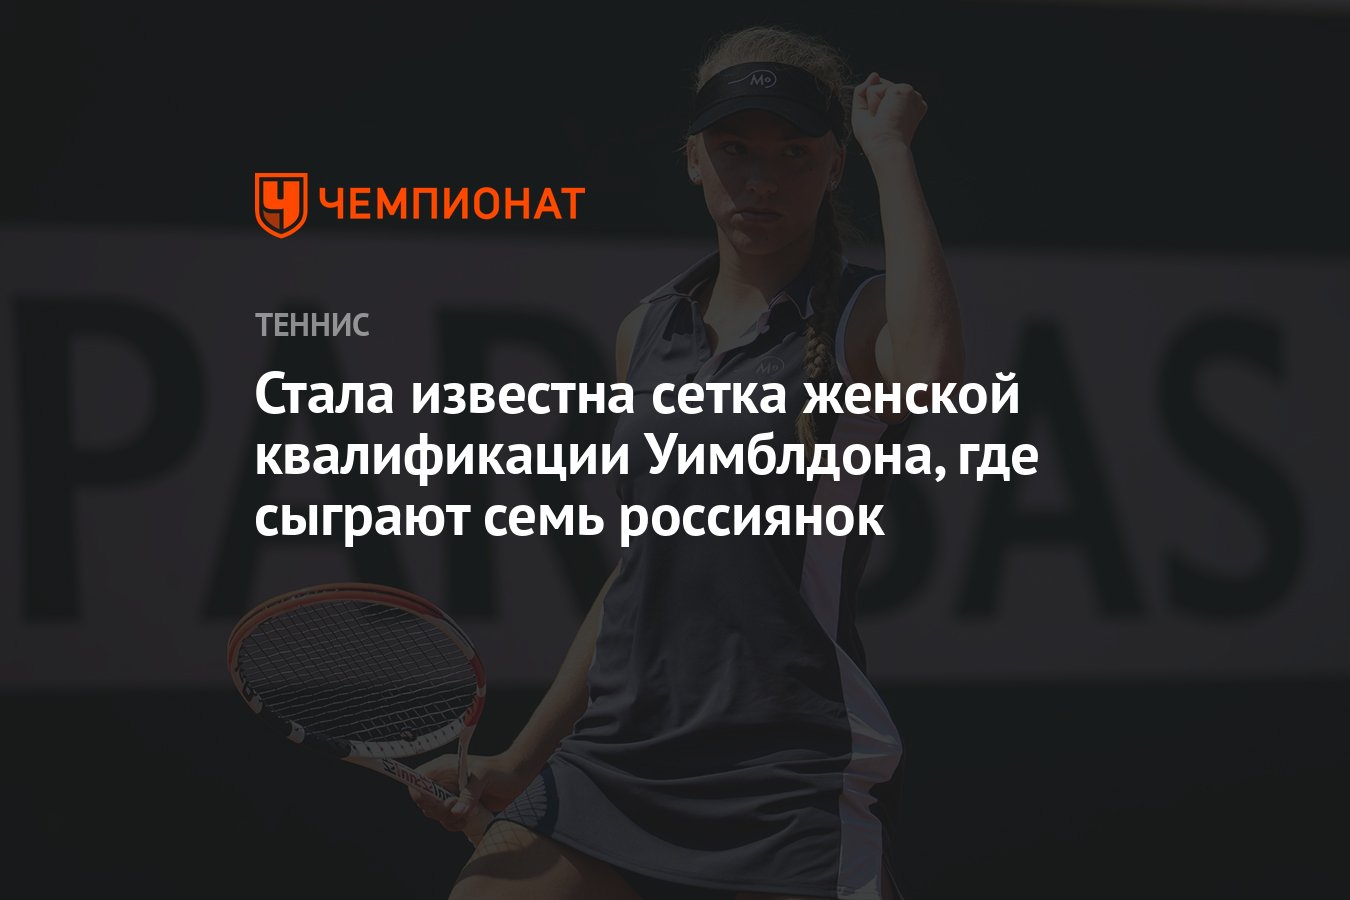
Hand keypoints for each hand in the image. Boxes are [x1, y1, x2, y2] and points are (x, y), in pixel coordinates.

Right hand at [409, 751, 536, 832]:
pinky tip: (467, 821)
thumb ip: (469, 794)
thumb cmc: (502, 771)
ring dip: (448, 820)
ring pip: (435, 813)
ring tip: (467, 815)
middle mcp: (443, 780)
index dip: (420, 794)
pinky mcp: (459, 807)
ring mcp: (450, 794)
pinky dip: (453, 824)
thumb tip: (457, 812)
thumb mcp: (484, 777)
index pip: (417, 779)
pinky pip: (447, 820)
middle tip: (456, 810)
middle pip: (424, 801)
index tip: (436, 803)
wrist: (518, 779)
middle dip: (438, 810)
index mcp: (444, 767)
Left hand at [852, 72, 926, 156]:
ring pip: (877, 87)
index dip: (874, 109)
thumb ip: (864, 91)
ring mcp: (911, 95)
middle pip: (879, 89)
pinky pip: (876, 88)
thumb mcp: (864, 113)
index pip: (882, 96)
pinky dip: (874, 102)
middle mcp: (912, 100)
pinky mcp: (906, 90)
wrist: (885, 146)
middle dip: (873, 105)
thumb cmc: (875, 138)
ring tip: (884, 118)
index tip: (882, 124)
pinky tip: (886, 113)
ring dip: (874, 105)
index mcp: (907, 108)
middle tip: (882, 122)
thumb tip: (875, 74)